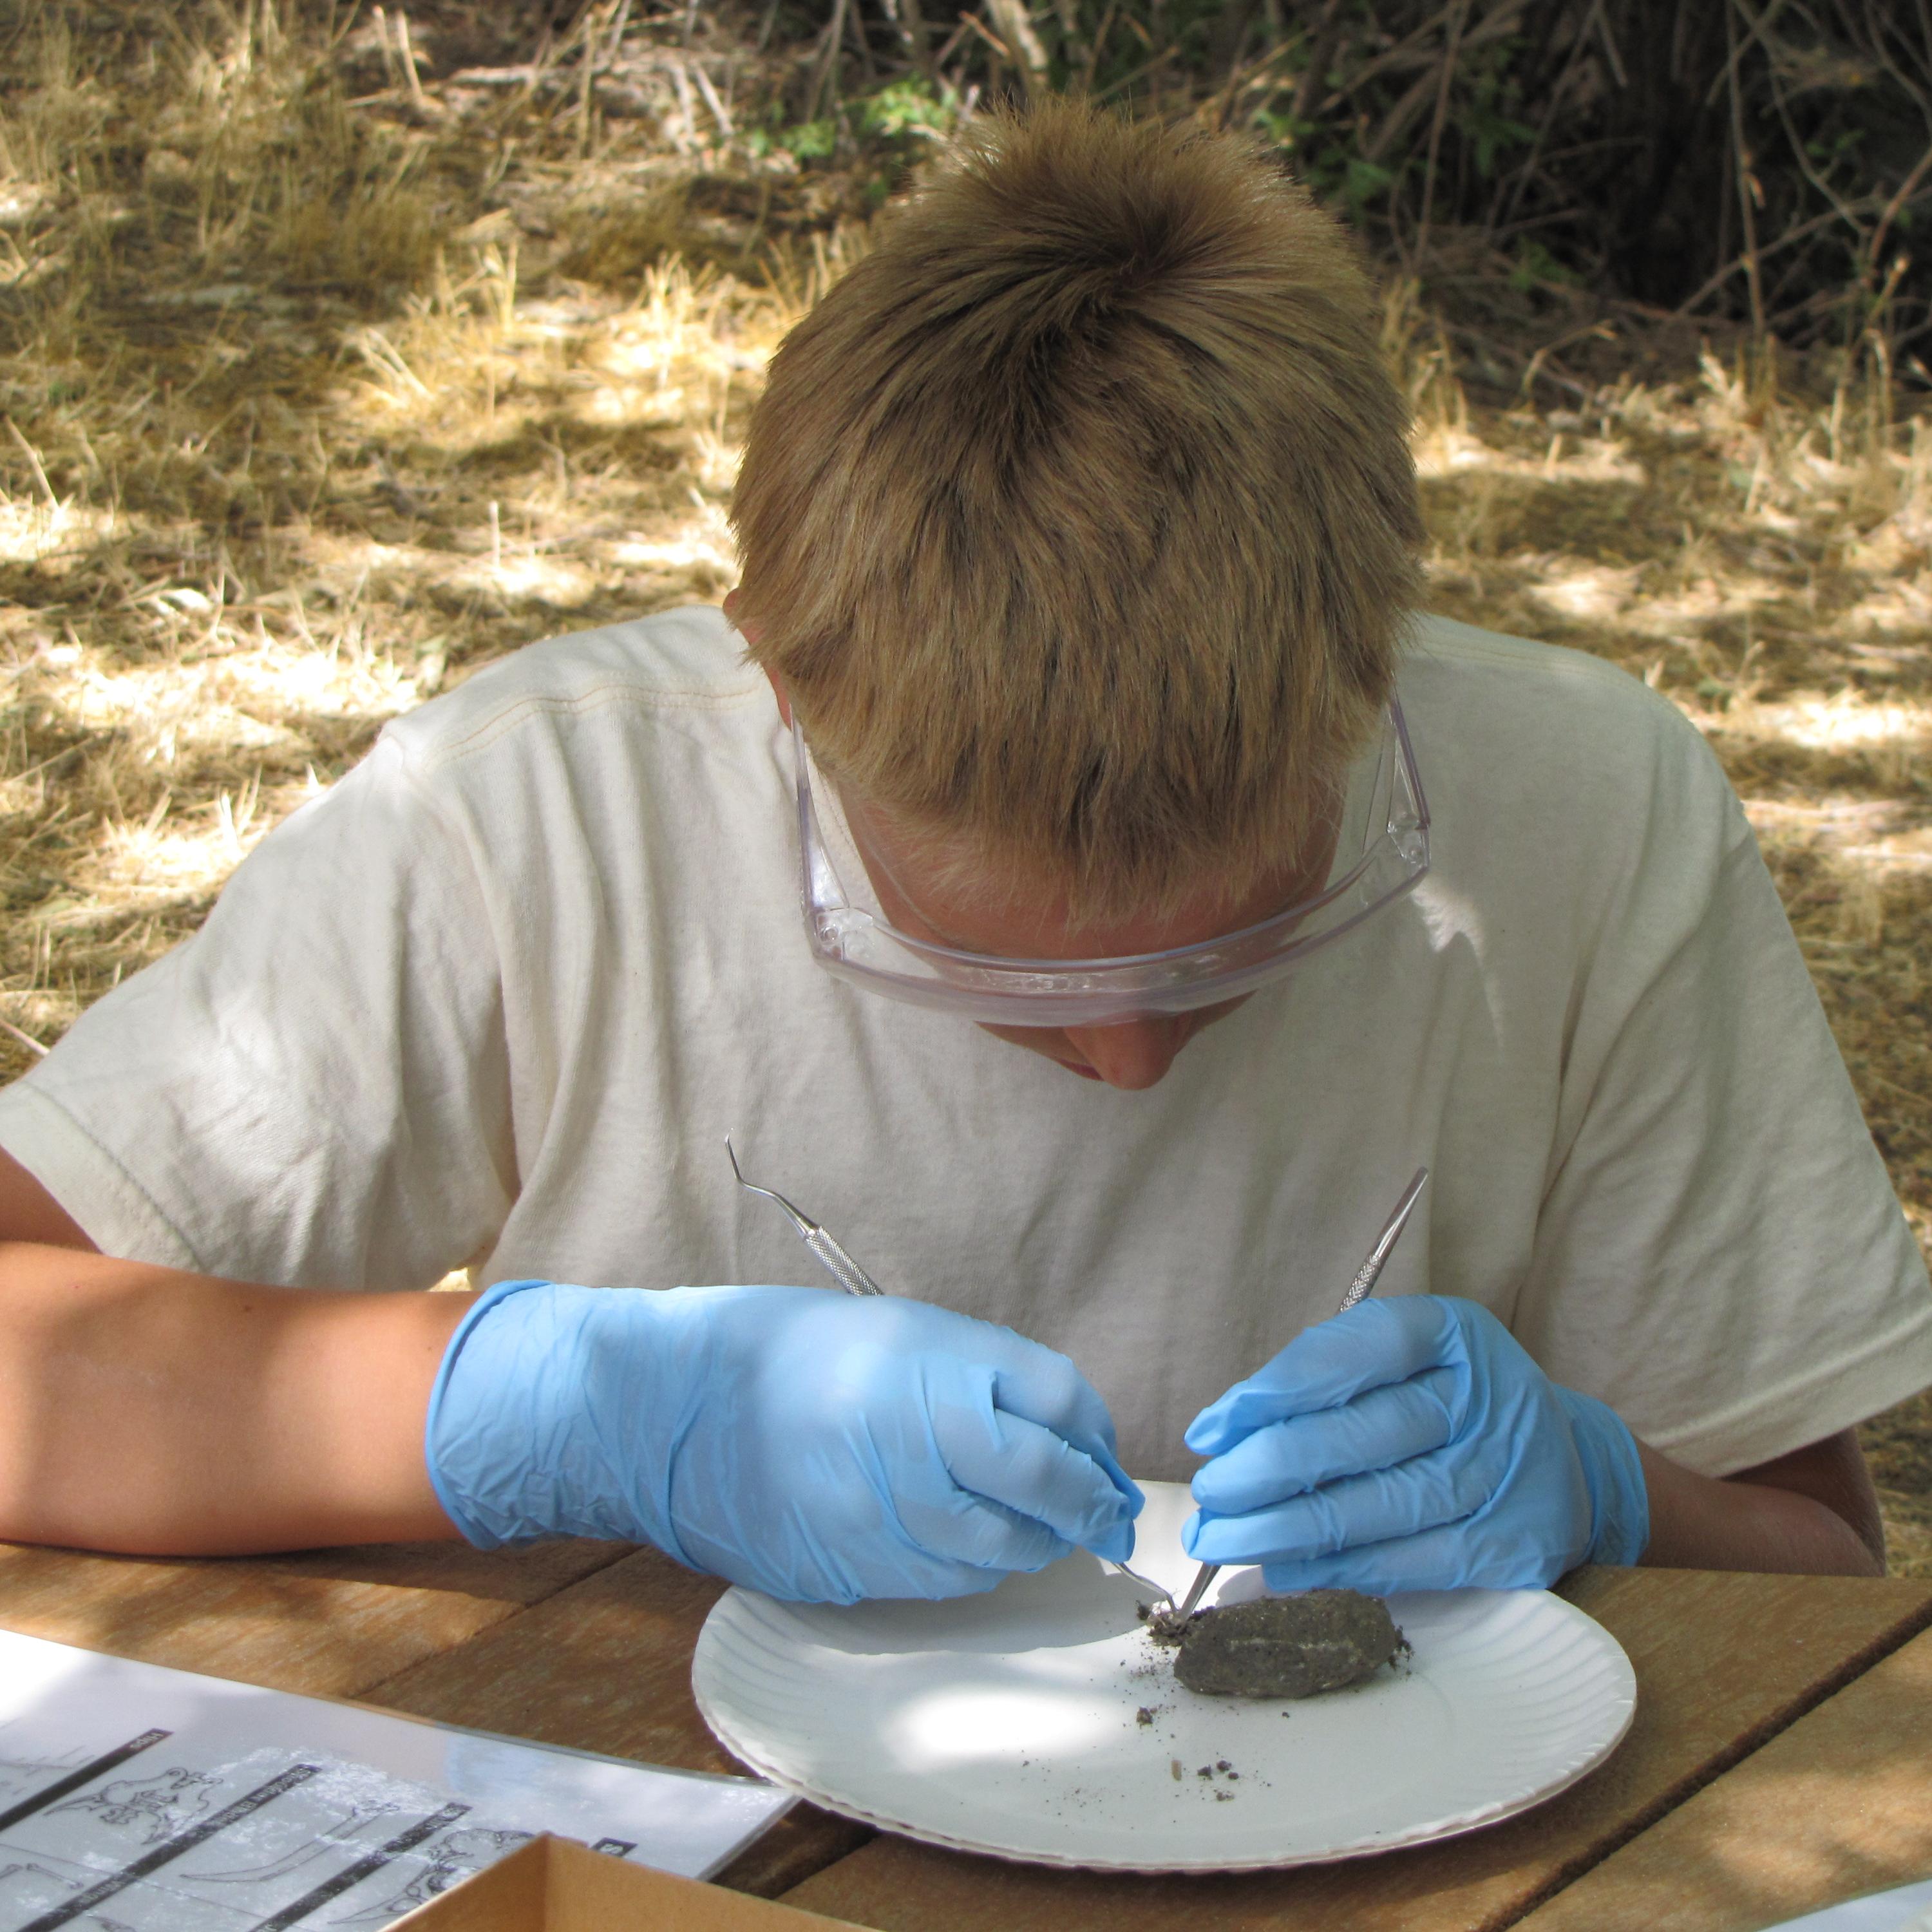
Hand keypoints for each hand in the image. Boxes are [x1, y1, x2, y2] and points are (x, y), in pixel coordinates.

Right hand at [426, 1280, 1142, 1603]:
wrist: (674, 1407)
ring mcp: (878, 1515)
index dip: (1094, 1437)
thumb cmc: (795, 1354)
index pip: (1057, 1404)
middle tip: (1101, 1512)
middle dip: (1084, 1503)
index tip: (1102, 1456)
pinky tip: (964, 1540)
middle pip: (1042, 1486)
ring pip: (1000, 1549)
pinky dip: (973, 1566)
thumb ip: (989, 1379)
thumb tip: (1078, 1440)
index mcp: (926, 1365)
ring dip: (1033, 1542)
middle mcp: (909, 1441)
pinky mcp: (850, 1569)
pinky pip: (945, 1582)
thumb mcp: (902, 1334)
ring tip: (1034, 1525)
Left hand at [1182, 1296, 1646, 1592]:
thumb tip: (1223, 1428)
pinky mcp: (1508, 1546)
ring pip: (1374, 1508)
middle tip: (1208, 1494)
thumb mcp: (1399, 1358)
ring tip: (1221, 1539)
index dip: (1278, 1389)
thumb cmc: (1448, 1399)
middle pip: (1358, 1436)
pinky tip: (1282, 1568)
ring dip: (1283, 1529)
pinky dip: (1335, 1569)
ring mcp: (1502, 1475)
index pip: (1358, 1351)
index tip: (1212, 1429)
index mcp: (1452, 1333)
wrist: (1565, 1460)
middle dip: (1264, 1470)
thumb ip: (1319, 1377)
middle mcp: (1485, 1398)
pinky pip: (1406, 1562)